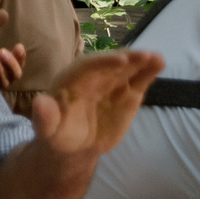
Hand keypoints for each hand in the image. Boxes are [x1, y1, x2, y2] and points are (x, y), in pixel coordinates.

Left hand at [28, 49, 161, 159]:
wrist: (76, 143)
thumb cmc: (58, 132)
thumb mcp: (48, 128)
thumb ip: (44, 117)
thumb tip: (40, 104)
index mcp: (71, 78)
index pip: (87, 66)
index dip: (104, 62)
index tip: (121, 60)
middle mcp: (92, 76)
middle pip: (110, 63)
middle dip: (126, 58)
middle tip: (144, 55)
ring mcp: (111, 82)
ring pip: (127, 68)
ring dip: (141, 61)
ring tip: (157, 58)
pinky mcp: (126, 93)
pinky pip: (138, 79)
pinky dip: (148, 71)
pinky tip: (159, 63)